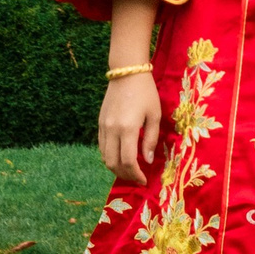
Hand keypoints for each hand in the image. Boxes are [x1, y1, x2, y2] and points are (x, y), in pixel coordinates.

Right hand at [98, 71, 161, 185]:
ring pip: (104, 157)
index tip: (144, 180)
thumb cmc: (146, 92)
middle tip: (137, 178)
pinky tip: (120, 157)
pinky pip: (102, 147)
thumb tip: (148, 160)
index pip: (128, 161)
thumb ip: (150, 139)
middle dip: (125, 175)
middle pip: (113, 163)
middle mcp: (112, 130)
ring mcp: (103, 127)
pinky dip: (110, 156)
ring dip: (116, 168)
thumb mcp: (154, 115)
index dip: (136, 175)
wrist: (126, 73)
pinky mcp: (99, 123)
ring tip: (129, 171)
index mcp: (128, 129)